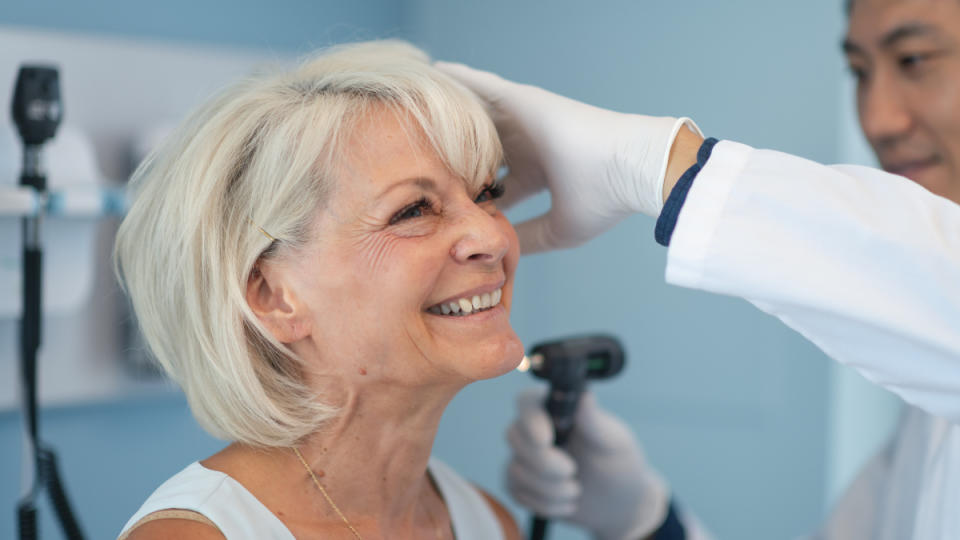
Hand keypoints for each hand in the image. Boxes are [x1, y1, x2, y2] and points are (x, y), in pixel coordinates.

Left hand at [436, 62, 700, 252]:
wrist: (629, 168)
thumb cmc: (604, 200)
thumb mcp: (557, 229)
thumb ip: (527, 237)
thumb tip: (501, 251)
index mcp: (538, 174)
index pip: (493, 184)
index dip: (468, 193)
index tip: (440, 202)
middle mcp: (528, 145)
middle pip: (480, 148)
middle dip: (451, 153)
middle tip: (415, 155)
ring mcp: (526, 120)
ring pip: (477, 117)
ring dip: (450, 116)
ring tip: (414, 110)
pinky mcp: (525, 101)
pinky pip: (483, 87)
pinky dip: (460, 80)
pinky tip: (434, 73)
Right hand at [506, 389, 669, 539]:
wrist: (619, 504)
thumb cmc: (619, 464)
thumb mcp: (614, 443)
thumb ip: (595, 422)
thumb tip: (585, 396)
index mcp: (558, 409)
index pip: (527, 402)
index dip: (531, 420)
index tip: (546, 440)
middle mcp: (537, 429)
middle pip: (514, 436)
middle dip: (542, 461)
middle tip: (572, 470)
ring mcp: (526, 457)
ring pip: (514, 469)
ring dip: (548, 488)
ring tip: (576, 491)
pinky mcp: (522, 483)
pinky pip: (516, 492)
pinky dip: (543, 503)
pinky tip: (567, 504)